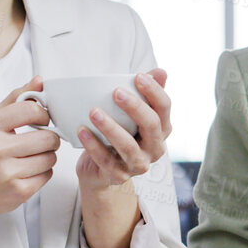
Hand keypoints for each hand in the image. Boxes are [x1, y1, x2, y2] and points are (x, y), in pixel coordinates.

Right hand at [0, 76, 59, 230]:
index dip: (43, 115)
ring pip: (50, 157)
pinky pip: (47, 175)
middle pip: (48, 137)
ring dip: (46, 157)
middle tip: (39, 142)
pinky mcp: (18, 191)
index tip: (40, 121)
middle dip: (49, 139)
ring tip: (31, 158)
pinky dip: (42, 173)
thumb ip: (14, 100)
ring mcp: (7, 172)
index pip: (31, 109)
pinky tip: (27, 172)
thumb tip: (40, 80)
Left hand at [76, 69, 171, 191]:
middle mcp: (155, 148)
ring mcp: (138, 164)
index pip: (164, 108)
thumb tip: (160, 72)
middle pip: (151, 126)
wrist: (101, 170)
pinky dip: (93, 145)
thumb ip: (145, 93)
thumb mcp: (133, 114)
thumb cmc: (121, 135)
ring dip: (110, 127)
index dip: (154, 92)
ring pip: (128, 146)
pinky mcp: (119, 176)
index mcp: (162, 129)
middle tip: (116, 92)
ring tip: (94, 112)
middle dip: (135, 108)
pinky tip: (82, 131)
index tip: (138, 76)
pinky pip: (106, 160)